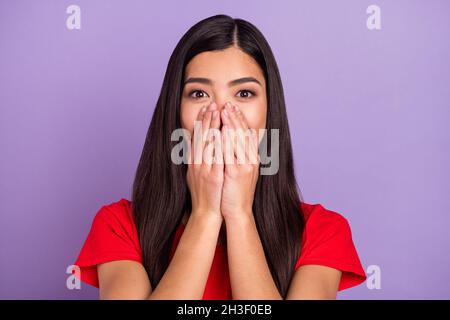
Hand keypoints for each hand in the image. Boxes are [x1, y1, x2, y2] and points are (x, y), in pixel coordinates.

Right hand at [186, 102, 223, 219]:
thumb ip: (196, 157)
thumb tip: (194, 143)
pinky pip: (215, 157)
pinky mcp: (213, 176)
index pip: (197, 137)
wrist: (206, 212)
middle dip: (206, 119)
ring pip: (207, 143)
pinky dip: (217, 144)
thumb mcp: (195, 173)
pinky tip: (220, 132)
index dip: (201, 121)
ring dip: (211, 126)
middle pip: (201, 136)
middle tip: (211, 103)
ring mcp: (204, 169)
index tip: (205, 108)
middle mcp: (197, 162)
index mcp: (194, 161)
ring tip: (216, 111)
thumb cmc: (204, 193)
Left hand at [220, 102, 259, 220]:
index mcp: (251, 158)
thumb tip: (229, 140)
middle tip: (228, 104)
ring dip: (231, 124)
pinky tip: (223, 130)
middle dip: (235, 117)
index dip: (239, 119)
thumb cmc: (235, 191)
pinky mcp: (236, 173)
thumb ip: (236, 155)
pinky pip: (232, 153)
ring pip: (238, 140)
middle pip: (243, 134)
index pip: (246, 133)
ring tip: (225, 110)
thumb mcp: (239, 170)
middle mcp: (250, 160)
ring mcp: (244, 166)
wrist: (237, 211)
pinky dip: (228, 140)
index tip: (232, 107)